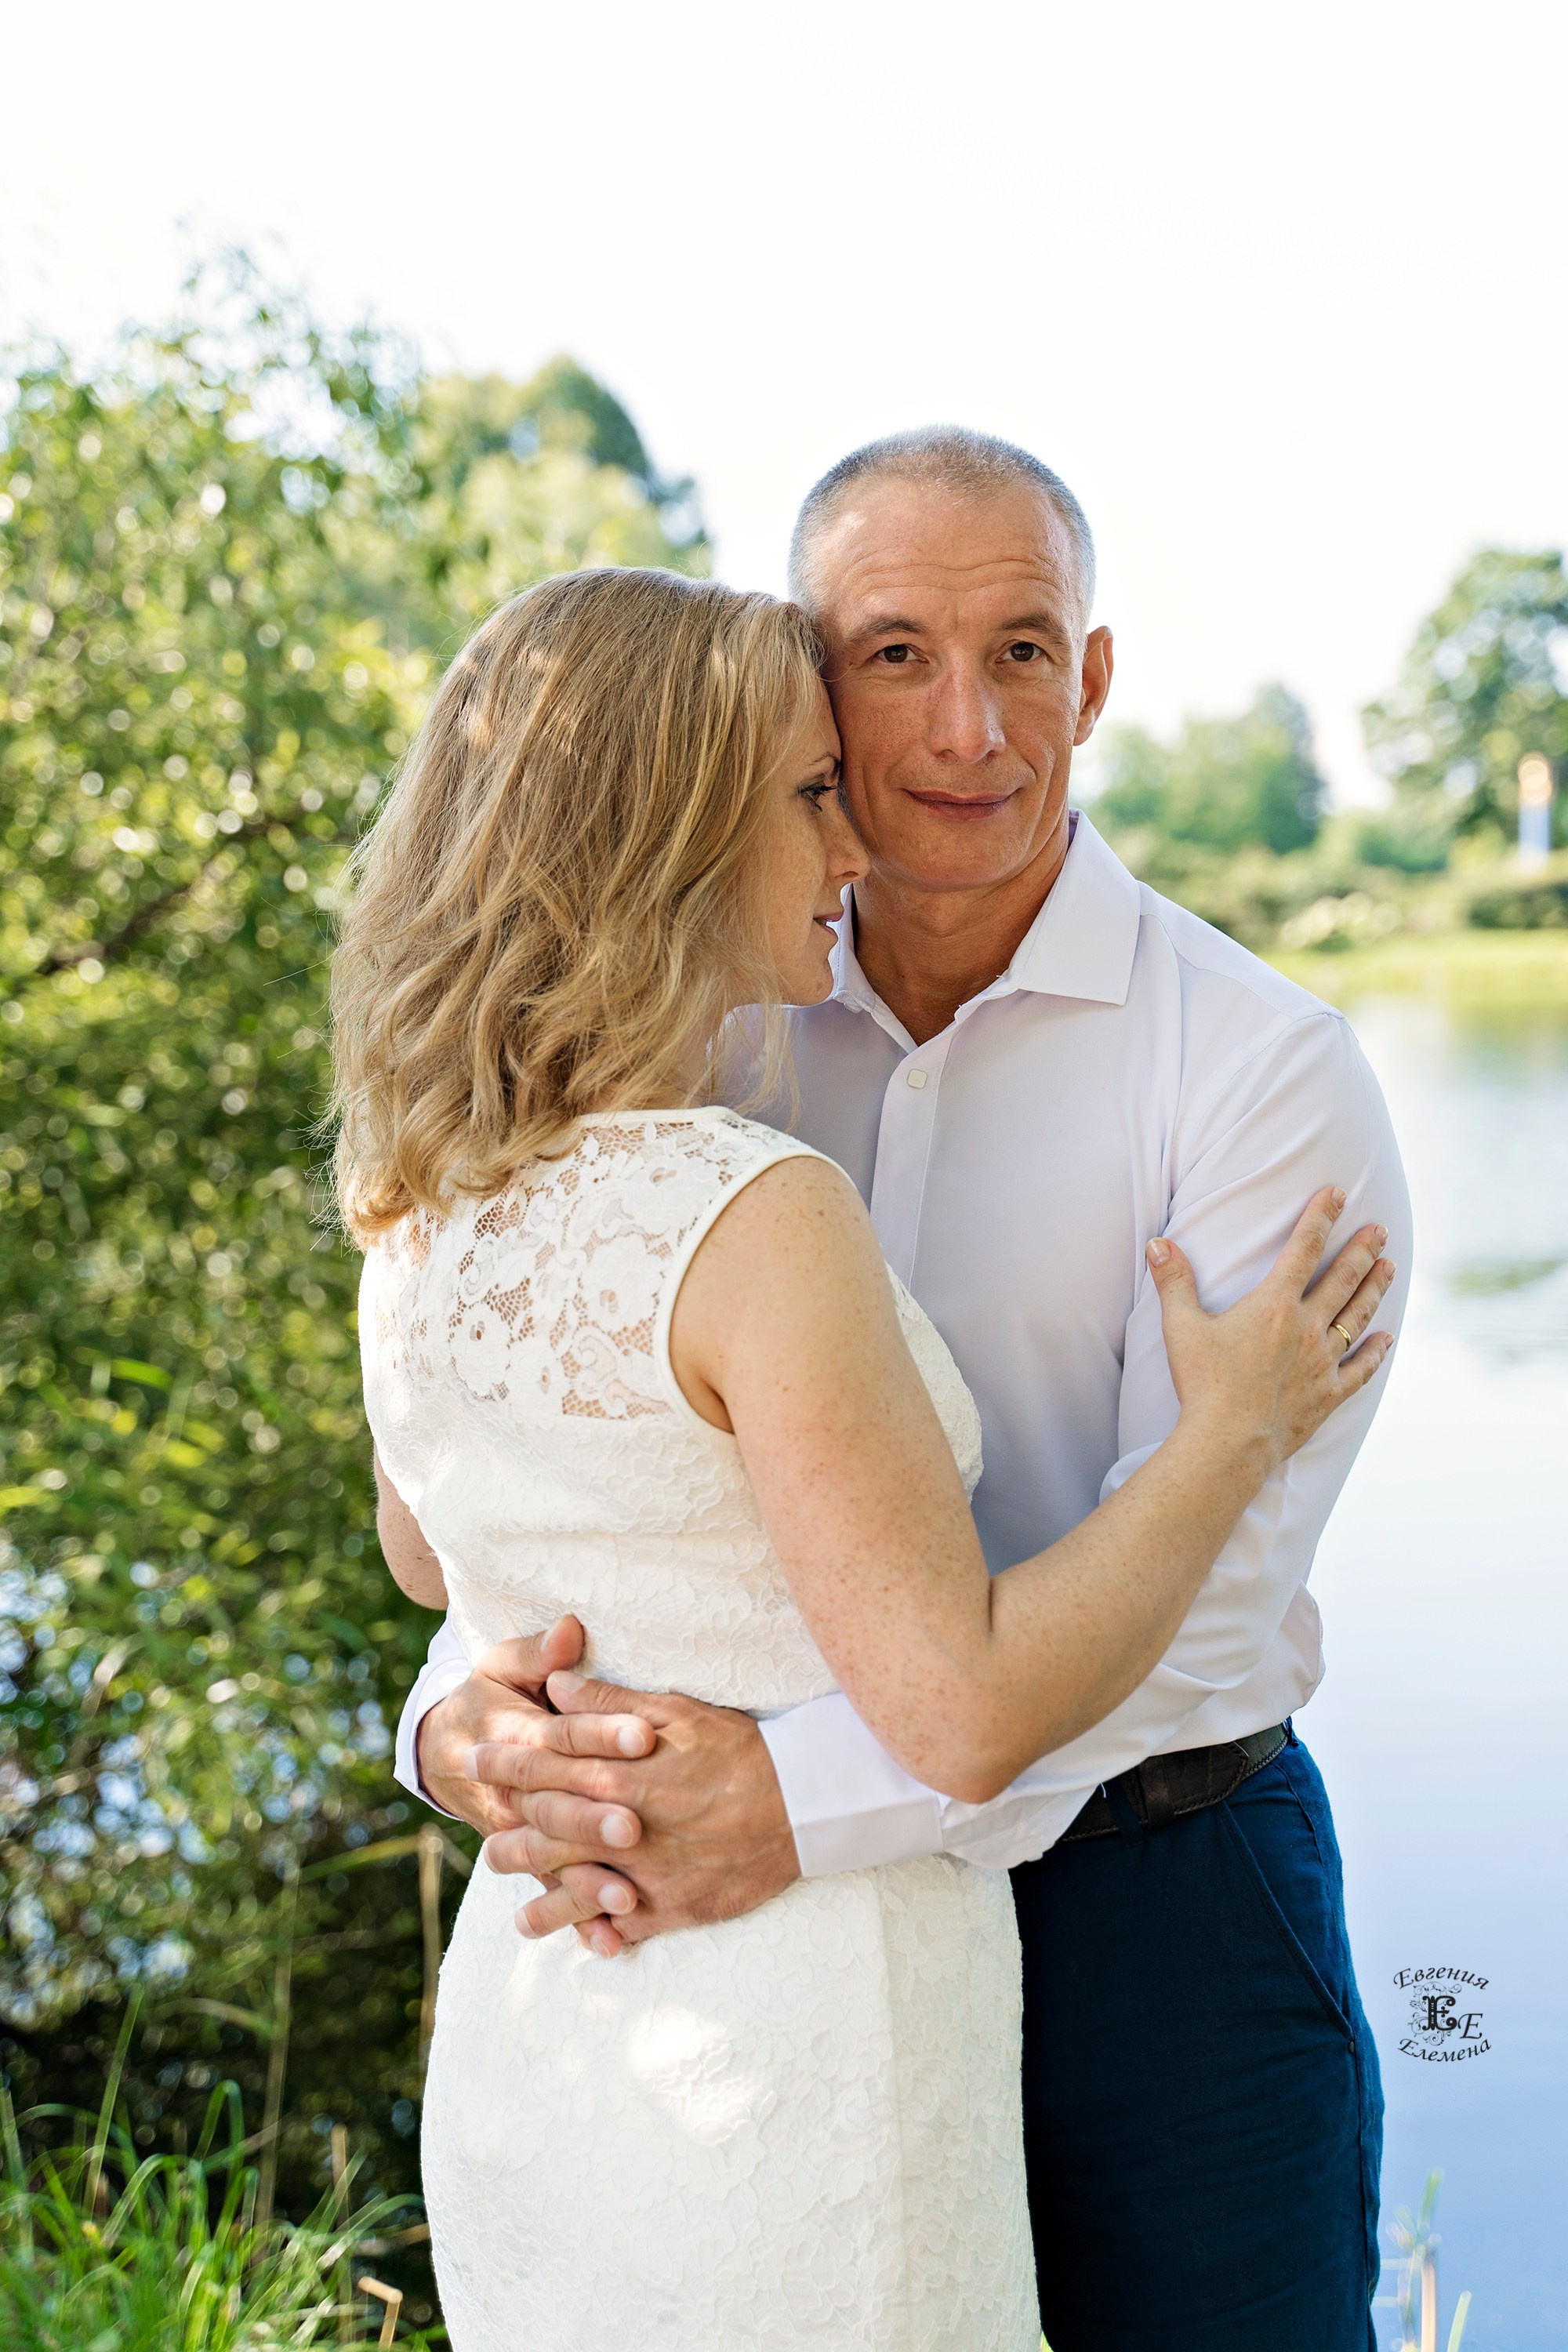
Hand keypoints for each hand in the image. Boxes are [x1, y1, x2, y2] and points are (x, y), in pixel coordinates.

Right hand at [417, 1617, 657, 1952]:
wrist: (450, 1752)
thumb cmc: (494, 1697)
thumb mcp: (504, 1666)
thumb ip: (538, 1653)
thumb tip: (570, 1630)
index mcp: (513, 1734)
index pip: (561, 1734)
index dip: (600, 1733)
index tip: (644, 1734)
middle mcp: (514, 1792)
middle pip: (555, 1807)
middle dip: (593, 1819)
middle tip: (635, 1825)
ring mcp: (520, 1834)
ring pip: (552, 1862)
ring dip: (587, 1881)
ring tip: (626, 1896)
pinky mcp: (534, 1864)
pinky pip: (552, 1899)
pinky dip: (578, 1923)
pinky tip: (611, 1944)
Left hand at [469, 1670, 799, 1951]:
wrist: (804, 1804)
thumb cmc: (740, 1749)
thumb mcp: (675, 1710)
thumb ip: (609, 1702)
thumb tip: (556, 1685)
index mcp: (618, 1773)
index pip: (545, 1766)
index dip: (505, 1761)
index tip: (473, 1757)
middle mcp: (621, 1828)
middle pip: (547, 1831)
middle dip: (510, 1830)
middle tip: (483, 1835)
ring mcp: (645, 1874)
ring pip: (574, 1886)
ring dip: (538, 1891)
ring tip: (513, 1899)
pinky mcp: (674, 1907)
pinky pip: (623, 1926)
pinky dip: (596, 1934)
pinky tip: (577, 1940)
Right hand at [1148, 1186, 1394, 1468]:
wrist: (1228, 1443)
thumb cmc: (1202, 1384)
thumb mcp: (1181, 1327)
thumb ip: (1173, 1282)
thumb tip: (1158, 1243)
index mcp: (1274, 1305)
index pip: (1304, 1249)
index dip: (1321, 1217)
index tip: (1338, 1193)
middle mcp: (1306, 1327)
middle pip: (1342, 1279)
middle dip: (1361, 1250)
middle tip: (1379, 1229)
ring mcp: (1322, 1362)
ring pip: (1357, 1316)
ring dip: (1374, 1289)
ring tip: (1389, 1267)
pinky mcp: (1329, 1394)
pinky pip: (1360, 1369)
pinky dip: (1375, 1353)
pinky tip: (1387, 1339)